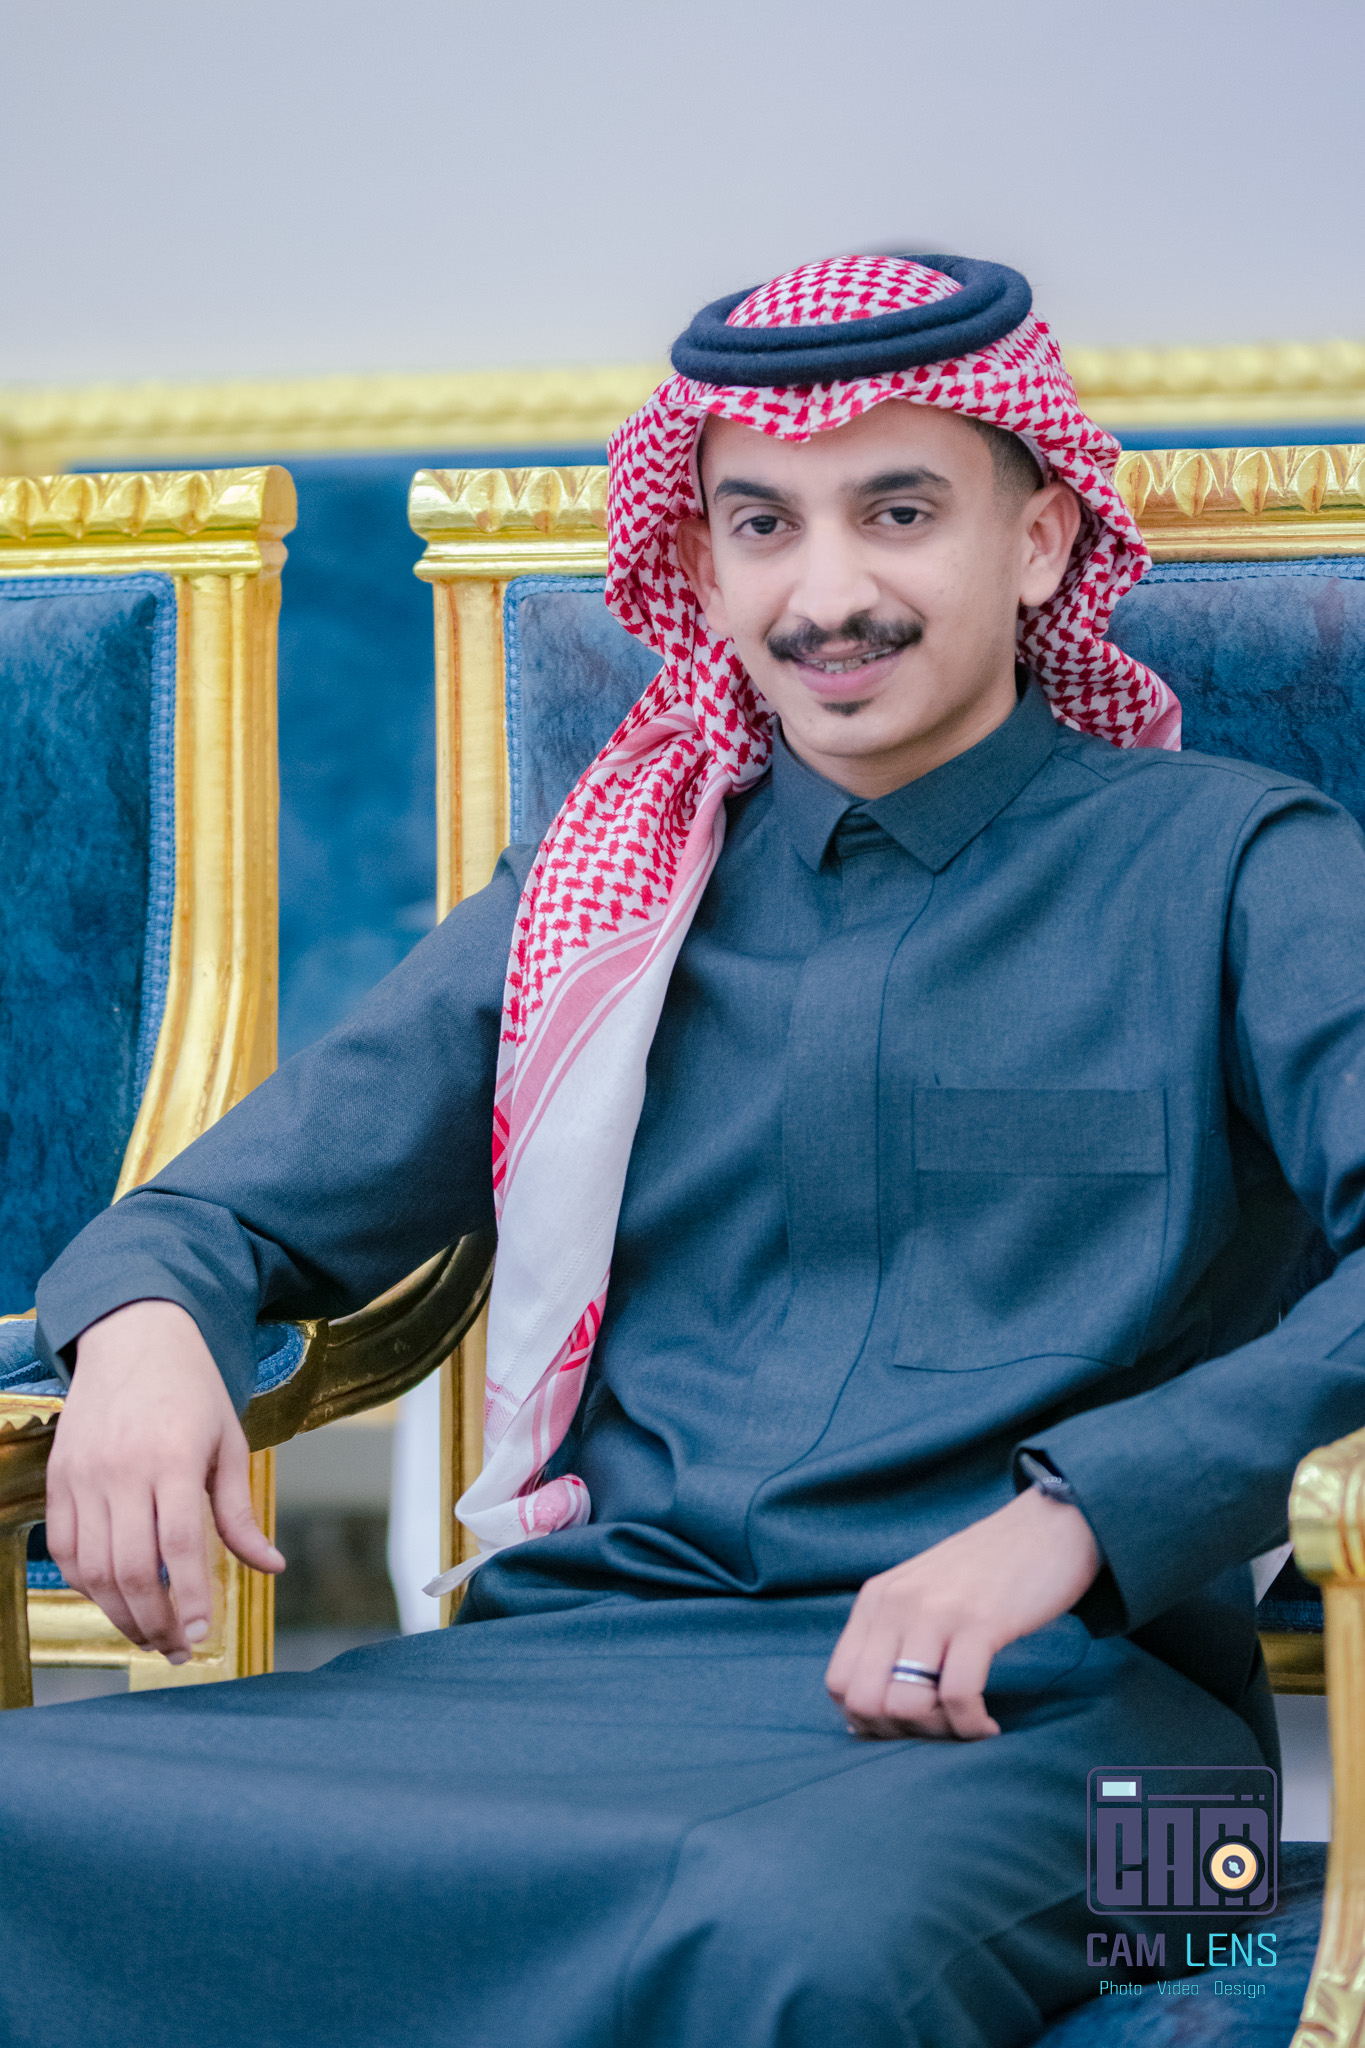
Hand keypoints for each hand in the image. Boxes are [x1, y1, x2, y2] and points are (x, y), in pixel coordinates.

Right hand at [45, 1301, 283, 1663]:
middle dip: (154, 1620)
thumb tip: (272, 1565)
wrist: (133, 1336)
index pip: (178, 1545)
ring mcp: (83, 1474)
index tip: (201, 1637)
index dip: (188, 1599)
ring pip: (92, 1567)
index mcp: (174, 1457)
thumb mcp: (229, 1442)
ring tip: (151, 1633)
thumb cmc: (191, 1389)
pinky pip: (64, 1548)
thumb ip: (240, 1511)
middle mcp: (122, 1468)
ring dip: (120, 1612)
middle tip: (178, 1648)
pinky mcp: (58, 1478)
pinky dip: (87, 1584)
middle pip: (130, 1566)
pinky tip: (115, 1598)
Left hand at [825, 1485, 1100, 1741]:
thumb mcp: (924, 1594)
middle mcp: (895, 1603)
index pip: (838, 1683)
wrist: (1047, 1526)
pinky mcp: (978, 1621)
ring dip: (939, 1734)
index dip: (868, 1722)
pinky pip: (958, 1696)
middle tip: (940, 1731)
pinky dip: (972, 1726)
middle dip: (900, 1735)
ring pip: (905, 1705)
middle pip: (864, 1702)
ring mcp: (934, 1611)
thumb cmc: (989, 1571)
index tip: (910, 1726)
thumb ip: (896, 1637)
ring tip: (966, 1725)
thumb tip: (875, 1713)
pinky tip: (989, 1724)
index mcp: (876, 1598)